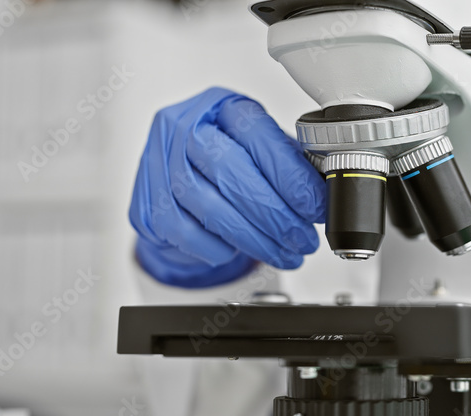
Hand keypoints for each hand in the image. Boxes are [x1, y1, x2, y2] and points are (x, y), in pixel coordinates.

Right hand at [129, 87, 325, 287]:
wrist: (175, 176)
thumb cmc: (228, 159)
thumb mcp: (263, 148)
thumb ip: (290, 164)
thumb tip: (324, 196)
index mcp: (223, 106)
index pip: (257, 135)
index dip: (290, 175)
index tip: (315, 205)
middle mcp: (185, 128)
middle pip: (231, 171)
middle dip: (275, 214)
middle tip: (303, 238)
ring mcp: (159, 163)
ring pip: (210, 207)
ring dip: (256, 239)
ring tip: (286, 253)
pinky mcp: (147, 201)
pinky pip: (186, 232)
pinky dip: (219, 248)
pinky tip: (242, 251)